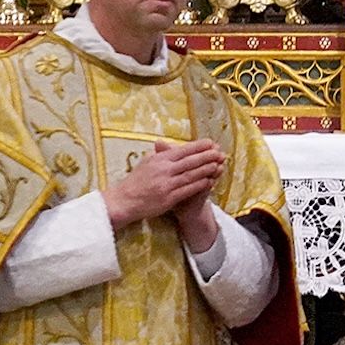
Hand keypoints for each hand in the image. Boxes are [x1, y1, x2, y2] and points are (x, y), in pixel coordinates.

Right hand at [103, 140, 224, 230]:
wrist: (124, 201)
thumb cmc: (135, 182)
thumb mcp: (146, 162)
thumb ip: (159, 154)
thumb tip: (166, 144)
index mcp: (159, 159)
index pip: (183, 150)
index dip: (198, 146)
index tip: (211, 143)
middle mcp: (164, 169)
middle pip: (190, 161)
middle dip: (207, 156)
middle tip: (220, 152)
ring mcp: (167, 184)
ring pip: (191, 174)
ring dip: (207, 169)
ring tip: (219, 164)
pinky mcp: (169, 198)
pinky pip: (188, 189)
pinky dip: (200, 184)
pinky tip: (210, 181)